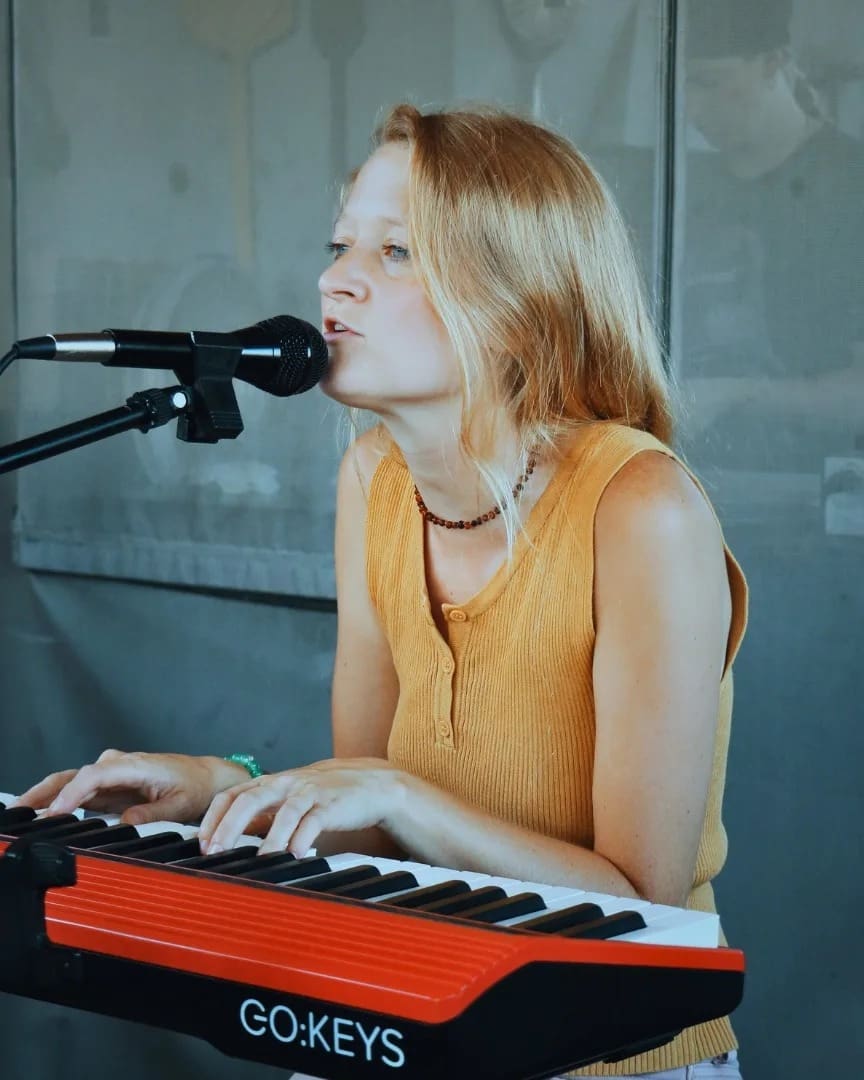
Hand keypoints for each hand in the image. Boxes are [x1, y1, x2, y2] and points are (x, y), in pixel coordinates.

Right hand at [13, 749, 244, 825]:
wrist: (204, 777)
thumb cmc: (194, 787)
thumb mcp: (179, 805)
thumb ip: (152, 815)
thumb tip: (123, 824)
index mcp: (135, 765)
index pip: (95, 775)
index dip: (73, 793)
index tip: (55, 812)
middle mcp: (118, 764)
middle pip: (74, 775)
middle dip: (45, 792)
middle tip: (20, 812)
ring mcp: (111, 772)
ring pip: (70, 781)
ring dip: (45, 795)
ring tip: (20, 813)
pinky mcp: (109, 783)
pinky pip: (78, 789)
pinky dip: (57, 798)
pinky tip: (41, 811)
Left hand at [199, 757, 404, 855]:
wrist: (370, 784)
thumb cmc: (324, 795)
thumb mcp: (288, 798)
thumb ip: (262, 812)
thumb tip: (228, 837)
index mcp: (271, 783)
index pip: (232, 795)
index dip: (213, 819)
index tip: (202, 844)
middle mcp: (286, 783)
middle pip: (250, 800)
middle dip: (229, 827)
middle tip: (216, 853)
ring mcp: (310, 792)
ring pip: (284, 810)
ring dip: (270, 837)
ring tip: (259, 859)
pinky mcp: (332, 804)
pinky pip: (315, 820)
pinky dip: (304, 837)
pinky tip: (297, 854)